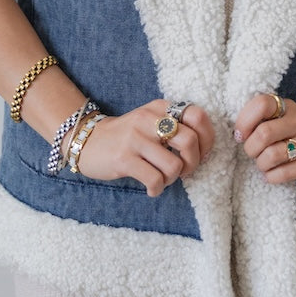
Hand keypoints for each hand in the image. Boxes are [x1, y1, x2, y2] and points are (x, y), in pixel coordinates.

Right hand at [77, 100, 213, 196]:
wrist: (88, 141)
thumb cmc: (128, 137)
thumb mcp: (151, 121)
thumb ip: (175, 126)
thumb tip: (205, 148)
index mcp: (160, 107)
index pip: (198, 116)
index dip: (207, 139)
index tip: (200, 153)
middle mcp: (149, 118)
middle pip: (190, 141)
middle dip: (193, 163)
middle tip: (182, 170)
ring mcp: (135, 138)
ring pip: (174, 165)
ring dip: (172, 179)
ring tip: (162, 179)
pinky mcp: (124, 158)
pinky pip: (155, 179)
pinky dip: (157, 189)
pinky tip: (151, 188)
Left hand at [234, 93, 295, 187]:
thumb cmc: (292, 138)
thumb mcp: (279, 123)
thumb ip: (259, 121)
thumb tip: (238, 134)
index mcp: (288, 107)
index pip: (262, 104)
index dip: (244, 121)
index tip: (240, 135)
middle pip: (264, 133)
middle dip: (251, 148)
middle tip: (252, 153)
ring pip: (272, 155)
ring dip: (261, 164)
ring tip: (264, 165)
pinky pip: (283, 173)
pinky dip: (271, 177)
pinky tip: (272, 175)